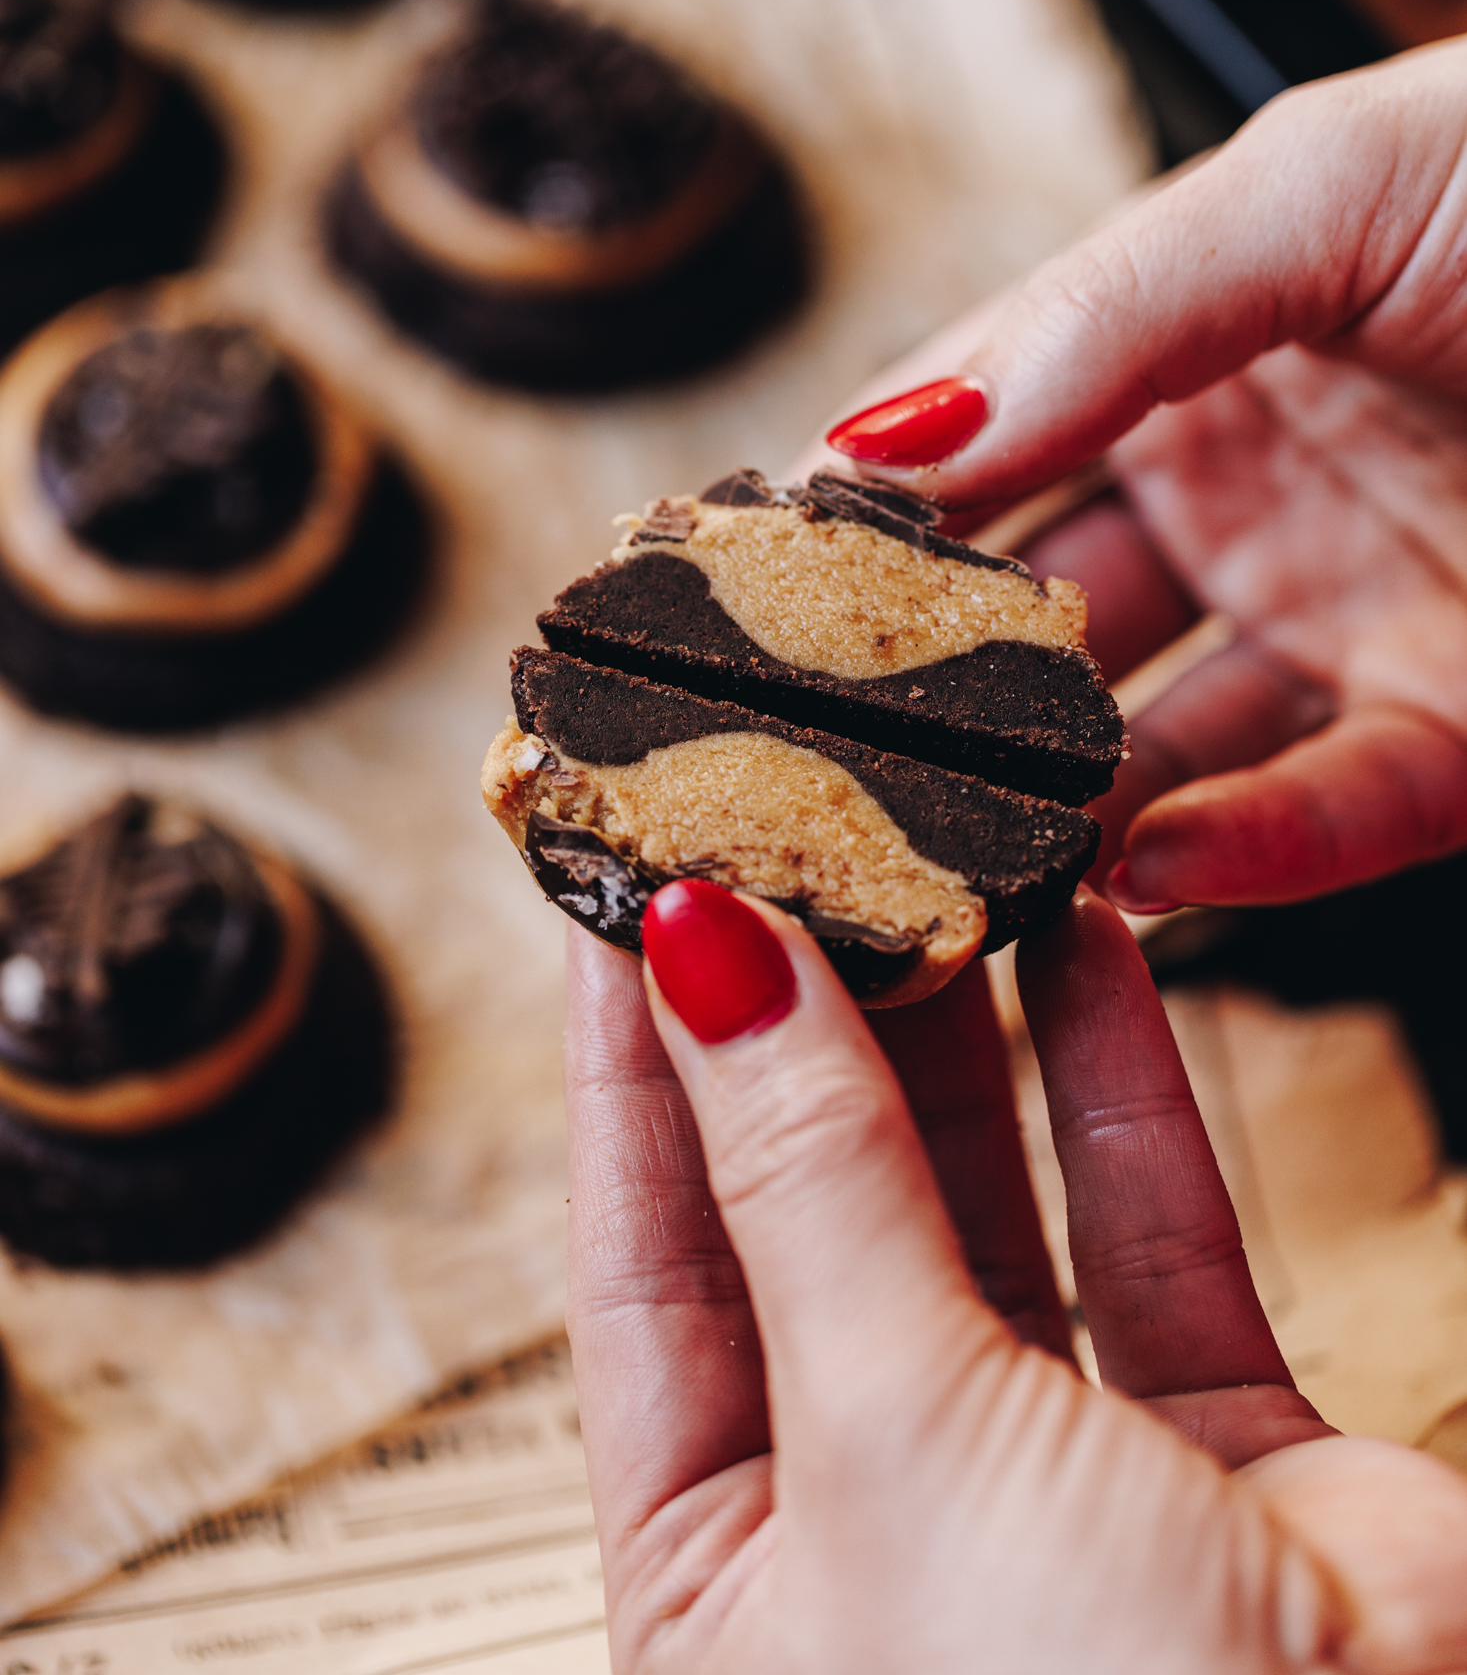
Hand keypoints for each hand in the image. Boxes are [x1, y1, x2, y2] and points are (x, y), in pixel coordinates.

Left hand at [566, 886, 1466, 1672]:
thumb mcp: (893, 1441)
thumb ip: (811, 1187)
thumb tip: (704, 969)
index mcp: (722, 1592)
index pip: (641, 1271)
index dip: (636, 1074)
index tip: (633, 898)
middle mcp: (873, 1537)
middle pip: (806, 1221)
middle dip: (801, 1026)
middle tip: (783, 843)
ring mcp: (1052, 1495)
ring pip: (980, 1211)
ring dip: (959, 1032)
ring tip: (921, 860)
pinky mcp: (1220, 1463)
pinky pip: (1148, 1240)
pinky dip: (1119, 1090)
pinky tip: (1083, 947)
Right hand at [821, 38, 1466, 909]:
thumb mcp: (1324, 183)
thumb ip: (1102, 309)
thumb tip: (880, 433)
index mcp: (1180, 348)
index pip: (976, 449)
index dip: (853, 519)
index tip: (725, 596)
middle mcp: (1243, 498)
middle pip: (1036, 619)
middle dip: (920, 688)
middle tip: (796, 758)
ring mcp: (1343, 624)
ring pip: (1152, 748)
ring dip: (1050, 806)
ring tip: (941, 852)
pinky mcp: (1461, 741)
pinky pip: (1320, 822)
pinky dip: (1227, 862)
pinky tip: (1134, 873)